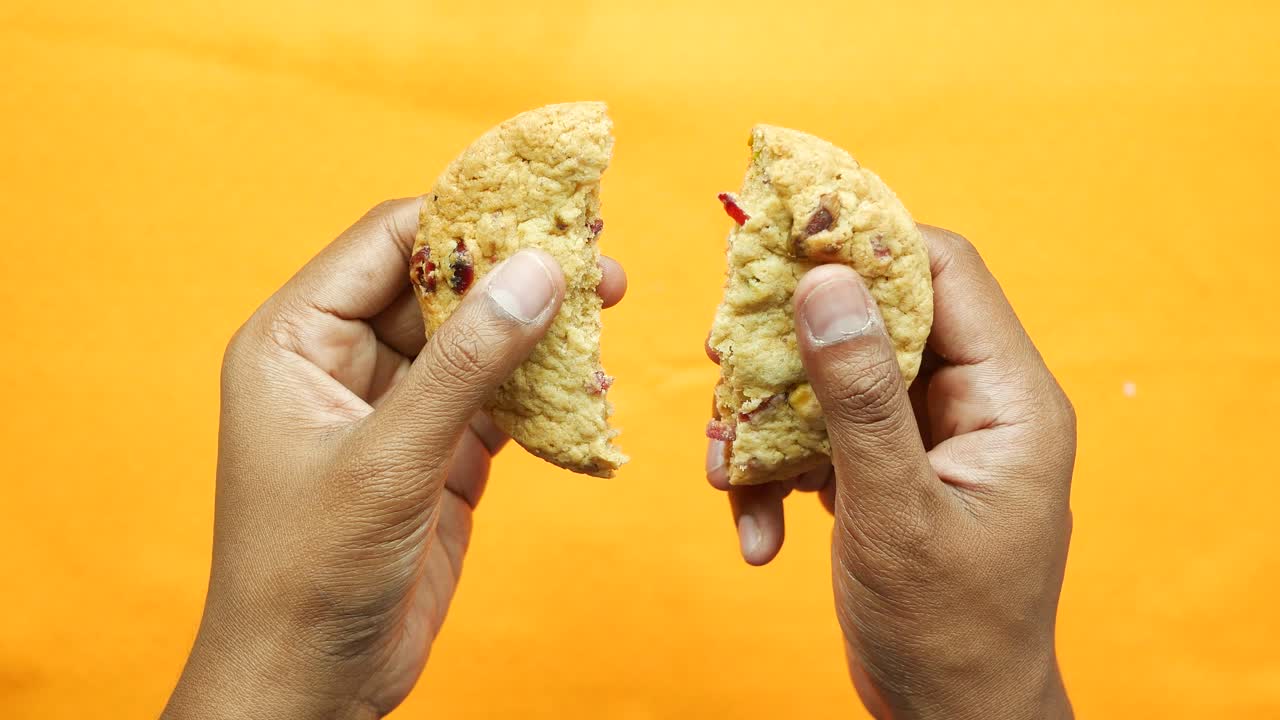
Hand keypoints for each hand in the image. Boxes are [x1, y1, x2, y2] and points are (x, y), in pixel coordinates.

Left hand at [164, 198, 626, 718]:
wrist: (310, 684)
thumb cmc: (309, 573)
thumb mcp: (389, 459)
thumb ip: (466, 363)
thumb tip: (539, 270)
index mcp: (295, 340)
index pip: (387, 243)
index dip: (465, 218)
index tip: (545, 207)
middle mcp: (343, 362)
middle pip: (440, 284)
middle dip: (515, 272)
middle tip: (596, 260)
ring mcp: (395, 408)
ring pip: (476, 340)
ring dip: (538, 329)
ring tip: (608, 305)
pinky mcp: (437, 452)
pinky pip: (496, 397)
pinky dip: (542, 389)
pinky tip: (588, 381)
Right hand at [705, 226, 1074, 718]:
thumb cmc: (947, 629)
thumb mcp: (895, 509)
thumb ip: (859, 396)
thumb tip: (824, 282)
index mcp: (1008, 399)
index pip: (943, 271)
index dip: (866, 245)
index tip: (783, 241)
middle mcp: (970, 405)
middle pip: (873, 321)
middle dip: (792, 345)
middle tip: (725, 355)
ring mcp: (923, 440)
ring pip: (831, 382)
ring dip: (770, 422)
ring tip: (729, 470)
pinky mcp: (885, 473)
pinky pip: (820, 438)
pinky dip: (777, 473)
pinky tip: (758, 532)